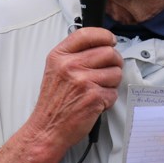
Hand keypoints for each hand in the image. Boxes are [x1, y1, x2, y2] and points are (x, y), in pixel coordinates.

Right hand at [0, 27, 122, 162]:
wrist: (47, 129)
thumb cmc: (53, 102)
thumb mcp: (55, 70)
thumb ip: (74, 55)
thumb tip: (101, 44)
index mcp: (59, 56)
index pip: (87, 33)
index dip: (104, 35)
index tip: (110, 40)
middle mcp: (70, 65)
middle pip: (109, 52)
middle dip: (114, 62)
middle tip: (108, 70)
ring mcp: (82, 81)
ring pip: (116, 72)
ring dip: (112, 82)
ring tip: (98, 89)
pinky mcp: (94, 97)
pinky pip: (114, 92)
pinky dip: (109, 99)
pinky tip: (96, 102)